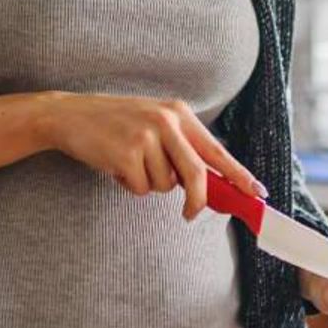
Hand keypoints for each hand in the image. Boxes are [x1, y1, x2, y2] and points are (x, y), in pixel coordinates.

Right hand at [40, 91, 266, 219]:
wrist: (70, 115)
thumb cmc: (114, 124)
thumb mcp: (152, 124)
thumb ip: (180, 148)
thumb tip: (208, 185)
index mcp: (178, 113)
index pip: (216, 150)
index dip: (239, 175)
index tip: (257, 194)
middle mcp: (166, 121)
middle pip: (197, 175)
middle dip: (197, 201)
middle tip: (191, 215)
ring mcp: (146, 136)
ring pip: (165, 185)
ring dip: (149, 184)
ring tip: (129, 163)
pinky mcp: (127, 153)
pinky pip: (141, 188)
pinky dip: (130, 186)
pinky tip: (116, 166)